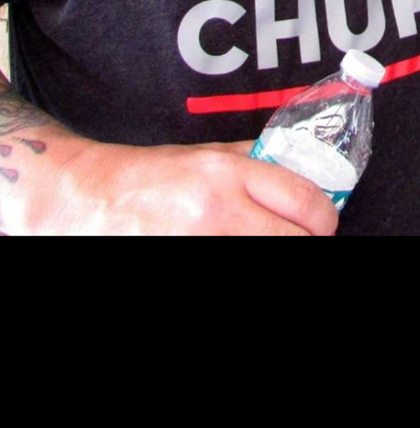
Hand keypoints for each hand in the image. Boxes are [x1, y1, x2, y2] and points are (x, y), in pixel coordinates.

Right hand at [34, 137, 339, 235]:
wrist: (86, 199)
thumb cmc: (145, 177)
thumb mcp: (203, 156)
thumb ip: (251, 162)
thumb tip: (300, 170)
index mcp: (225, 173)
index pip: (304, 200)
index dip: (324, 219)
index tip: (322, 225)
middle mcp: (215, 210)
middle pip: (294, 240)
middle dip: (305, 243)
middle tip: (300, 240)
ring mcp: (198, 243)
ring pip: (267, 257)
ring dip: (276, 253)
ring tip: (266, 242)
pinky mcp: (184, 261)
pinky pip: (232, 271)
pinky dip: (246, 263)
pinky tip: (236, 249)